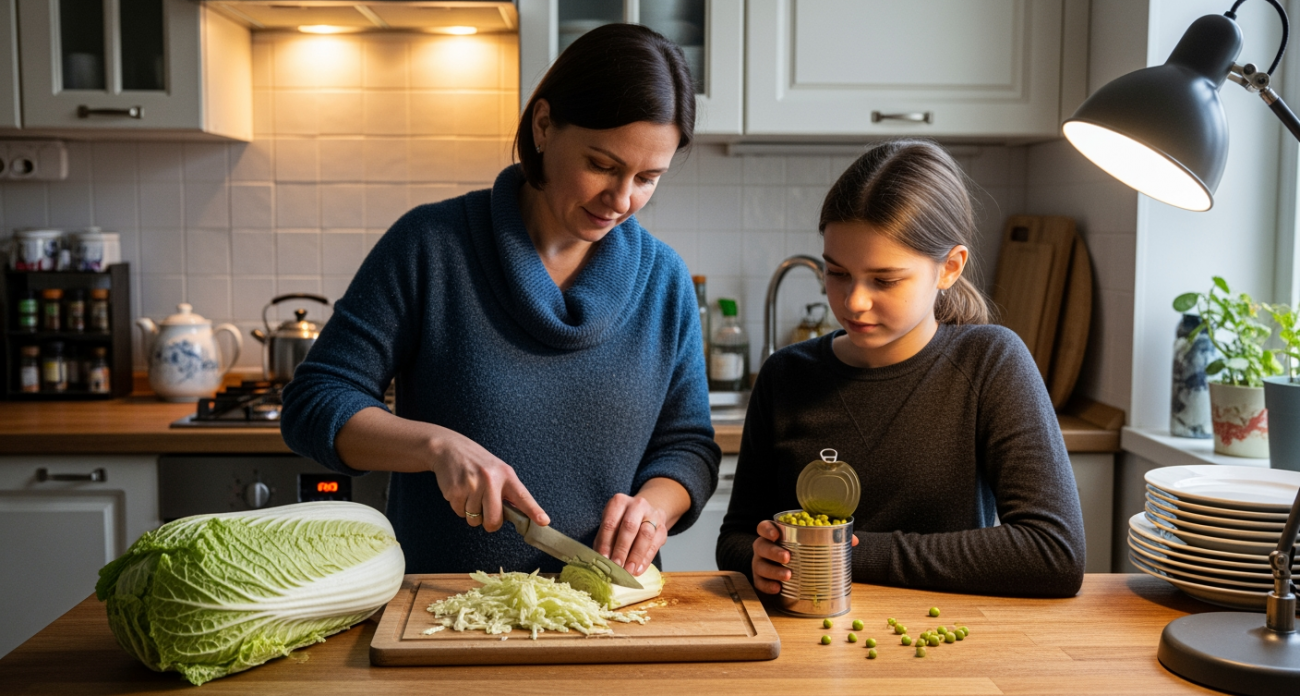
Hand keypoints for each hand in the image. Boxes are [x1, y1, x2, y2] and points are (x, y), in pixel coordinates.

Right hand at [428, 429, 548, 532]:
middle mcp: (491, 479)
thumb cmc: (476, 462)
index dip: (534, 511)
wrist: (448, 448)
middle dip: (489, 522)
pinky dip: (459, 507)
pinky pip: (460, 513)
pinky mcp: (456, 491)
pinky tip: (460, 490)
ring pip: (474, 520)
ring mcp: (472, 485)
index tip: (544, 521)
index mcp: (506, 475)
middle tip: (485, 509)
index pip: (523, 496)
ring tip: (469, 492)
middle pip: (494, 520)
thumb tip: (516, 515)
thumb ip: (507, 491)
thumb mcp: (497, 470)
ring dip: (471, 512)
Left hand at [594, 493, 666, 576]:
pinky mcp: (662, 528)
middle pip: (629, 527)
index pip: (610, 523)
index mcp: (619, 502)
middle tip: (616, 566)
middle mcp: (637, 505)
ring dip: (636, 555)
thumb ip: (604, 541)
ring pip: (645, 535)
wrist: (645, 514)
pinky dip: (646, 559)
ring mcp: (652, 515)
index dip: (606, 542)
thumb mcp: (611, 525)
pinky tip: (638, 570)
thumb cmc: (622, 522)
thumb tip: (599, 562)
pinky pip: (655, 545)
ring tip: (628, 570)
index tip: (603, 559)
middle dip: (622, 548)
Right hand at [751, 521, 858, 594]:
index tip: (776, 534)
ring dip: (773, 570)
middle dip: (773, 552)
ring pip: (760, 565)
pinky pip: (759, 582)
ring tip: (787, 576)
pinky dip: (767, 586)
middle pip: (761, 546)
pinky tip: (778, 588)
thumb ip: (834, 537)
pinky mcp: (761, 579)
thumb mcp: (818, 542)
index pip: (764, 527)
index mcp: (776, 534)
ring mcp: (761, 563)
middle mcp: (765, 547)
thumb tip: (854, 540)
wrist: (798, 570)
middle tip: (787, 557)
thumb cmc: (805, 551)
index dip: (767, 529)